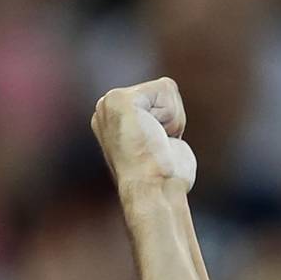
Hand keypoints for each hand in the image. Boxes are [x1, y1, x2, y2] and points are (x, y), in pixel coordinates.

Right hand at [91, 77, 196, 194]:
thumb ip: (160, 130)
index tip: (157, 147)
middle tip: (158, 145)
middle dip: (173, 118)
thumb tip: (170, 141)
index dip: (170, 122)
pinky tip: (158, 136)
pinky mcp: (118, 99)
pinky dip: (172, 114)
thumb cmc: (163, 179)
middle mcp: (106, 108)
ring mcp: (109, 103)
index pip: (160, 97)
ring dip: (174, 119)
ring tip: (157, 142)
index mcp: (112, 118)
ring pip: (166, 89)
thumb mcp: (161, 147)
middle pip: (164, 90)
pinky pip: (166, 88)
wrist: (154, 191)